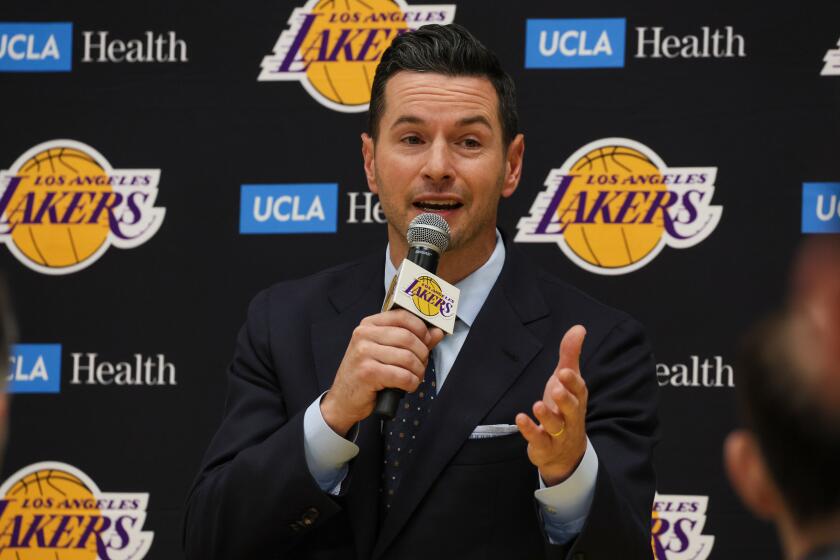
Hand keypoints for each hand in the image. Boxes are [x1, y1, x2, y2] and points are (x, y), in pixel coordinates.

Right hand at [321, 309, 444, 435]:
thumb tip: (437, 332)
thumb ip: (413, 340)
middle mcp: (364, 335)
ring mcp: (363, 353)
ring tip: (415, 377)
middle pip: (408, 338)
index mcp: (368, 325)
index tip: (427, 340)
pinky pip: (402, 376)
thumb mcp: (386, 352)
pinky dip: (411, 383)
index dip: (421, 328)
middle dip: (422, 354)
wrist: (343, 400)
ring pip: (407, 358)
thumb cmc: (366, 374)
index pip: (402, 316)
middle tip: (421, 365)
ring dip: (418, 371)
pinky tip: (407, 386)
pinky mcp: (367, 372)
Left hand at [516, 325, 587, 485]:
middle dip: (565, 399)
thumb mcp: (566, 381)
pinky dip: (530, 430)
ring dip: (547, 416)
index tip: (565, 371)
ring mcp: (559, 434)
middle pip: (572, 409)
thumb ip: (570, 355)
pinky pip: (538, 439)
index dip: (572, 382)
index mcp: (577, 399)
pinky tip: (520, 419)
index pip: (579, 390)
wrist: (566, 452)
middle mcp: (571, 417)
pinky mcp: (544, 446)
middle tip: (555, 388)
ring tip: (537, 405)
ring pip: (556, 426)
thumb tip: (579, 328)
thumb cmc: (565, 409)